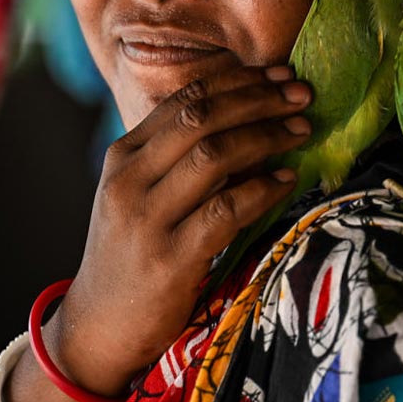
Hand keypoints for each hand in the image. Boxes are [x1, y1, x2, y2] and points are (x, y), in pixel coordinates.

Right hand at [42, 65, 310, 398]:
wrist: (99, 326)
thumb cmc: (132, 252)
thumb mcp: (141, 194)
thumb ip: (180, 156)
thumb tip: (253, 119)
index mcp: (123, 155)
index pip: (186, 99)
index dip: (239, 82)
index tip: (280, 75)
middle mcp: (129, 180)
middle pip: (203, 119)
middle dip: (259, 100)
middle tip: (302, 94)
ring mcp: (146, 219)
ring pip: (215, 156)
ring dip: (267, 137)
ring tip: (302, 131)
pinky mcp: (169, 259)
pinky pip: (227, 210)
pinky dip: (263, 189)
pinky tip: (287, 181)